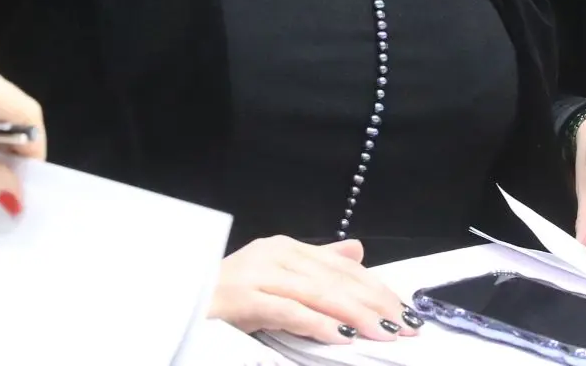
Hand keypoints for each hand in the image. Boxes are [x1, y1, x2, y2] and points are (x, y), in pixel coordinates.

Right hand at [208, 236, 419, 344]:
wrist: (180, 303)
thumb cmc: (228, 297)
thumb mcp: (277, 277)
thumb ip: (317, 265)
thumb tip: (356, 250)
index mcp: (286, 249)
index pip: (342, 268)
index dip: (377, 288)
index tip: (404, 310)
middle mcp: (274, 254)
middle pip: (336, 278)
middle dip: (374, 302)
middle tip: (405, 324)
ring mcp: (257, 273)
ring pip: (318, 292)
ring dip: (356, 314)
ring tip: (384, 332)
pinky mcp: (243, 297)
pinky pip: (288, 310)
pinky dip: (317, 323)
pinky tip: (341, 336)